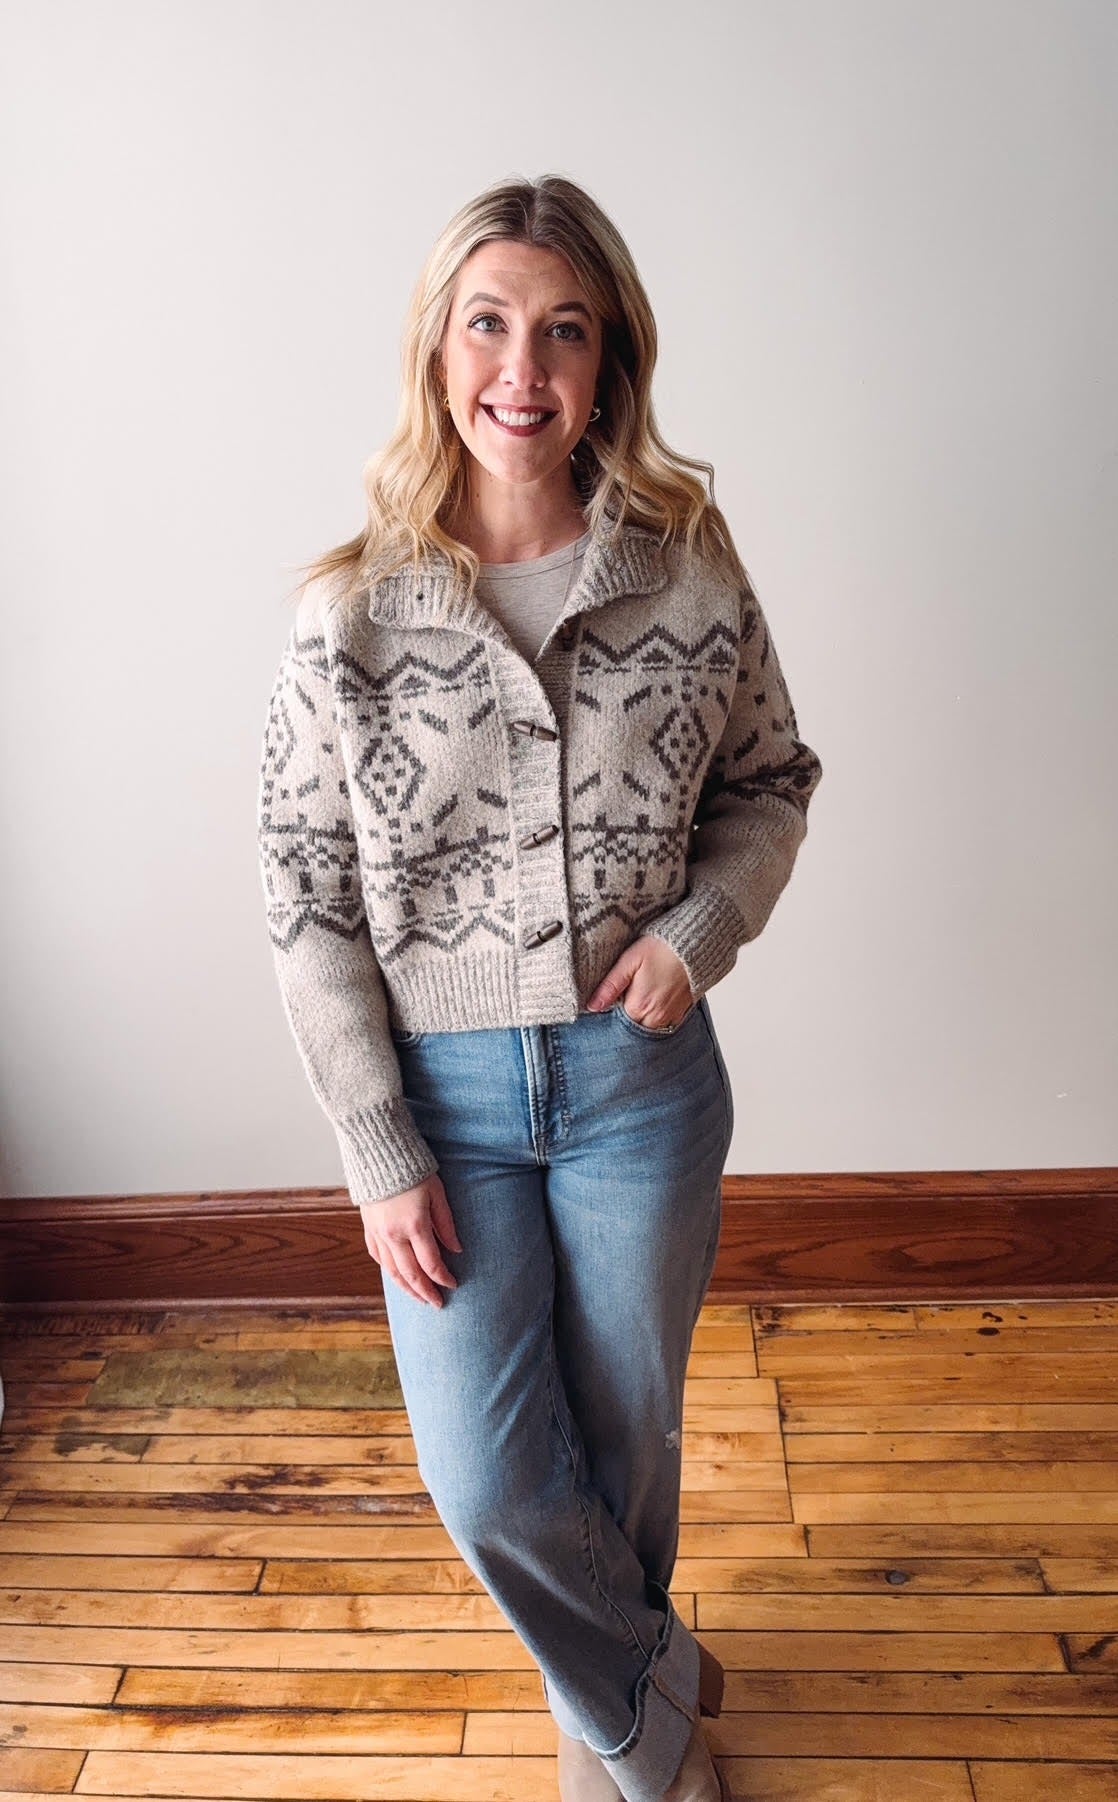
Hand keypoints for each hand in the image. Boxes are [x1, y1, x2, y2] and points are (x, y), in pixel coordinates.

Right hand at [358, 1174, 462, 1307]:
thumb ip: (446, 1224)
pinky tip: (396, 1276)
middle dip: (425, 1292)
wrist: (379, 1152)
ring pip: (392, 1271)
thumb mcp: (437, 1193)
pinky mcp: (368, 1227)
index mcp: (415, 1225)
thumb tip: (456, 1249)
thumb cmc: (413, 1168)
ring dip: (406, 1288)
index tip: (453, 1285)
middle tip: (437, 1304)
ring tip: (418, 1298)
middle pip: (411, 1274)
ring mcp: (378, 1233)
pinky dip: (388, 1270)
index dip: (443, 1278)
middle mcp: (394, 1234)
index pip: (431, 1263)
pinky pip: (377, 1256)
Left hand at [584, 934, 696, 1030]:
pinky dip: (655, 1016)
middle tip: (625, 996)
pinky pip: (663, 1023)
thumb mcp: (629, 961)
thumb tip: (592, 1007)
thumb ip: (610, 986)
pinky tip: (654, 998)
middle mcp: (656, 1017)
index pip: (615, 1022)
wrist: (694, 944)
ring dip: (640, 1017)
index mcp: (639, 1006)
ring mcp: (670, 1017)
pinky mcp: (681, 1013)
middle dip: (625, 1017)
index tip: (610, 1000)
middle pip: (632, 1027)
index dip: (610, 1012)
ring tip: (640, 995)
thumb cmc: (661, 948)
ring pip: (647, 1027)